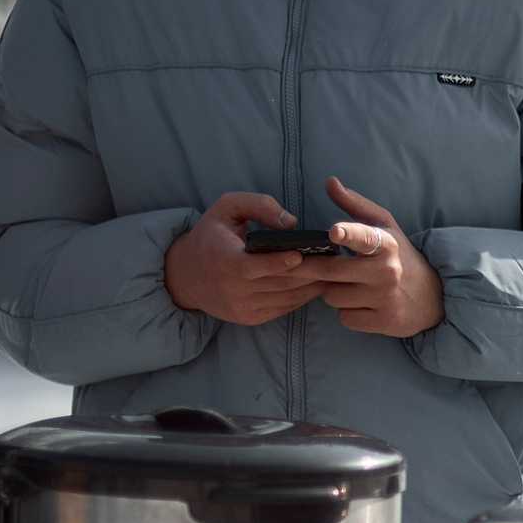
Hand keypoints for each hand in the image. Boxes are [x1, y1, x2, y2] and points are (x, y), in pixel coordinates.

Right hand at [163, 191, 327, 325]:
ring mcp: (241, 306)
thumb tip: (290, 222)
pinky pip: (283, 307)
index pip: (252, 267)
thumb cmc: (212, 235)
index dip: (277, 263)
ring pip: (285, 297)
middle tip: (335, 262)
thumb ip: (257, 205)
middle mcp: (231, 288)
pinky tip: (319, 283)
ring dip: (312, 286)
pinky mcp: (250, 317)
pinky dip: (303, 296)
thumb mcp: (226, 208)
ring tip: (334, 272)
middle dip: (309, 273)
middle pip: (277, 283)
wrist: (187, 275)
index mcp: (222, 260)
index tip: (300, 255)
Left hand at [314, 176, 445, 337]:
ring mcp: (386, 298)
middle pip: (329, 271)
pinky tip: (362, 305)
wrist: (434, 296)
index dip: (347, 232)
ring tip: (351, 287)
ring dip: (335, 292)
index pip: (364, 236)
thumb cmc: (400, 256)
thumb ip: (355, 205)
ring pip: (332, 296)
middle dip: (312, 268)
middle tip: (307, 264)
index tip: (334, 231)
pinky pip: (344, 317)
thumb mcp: (385, 227)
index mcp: (386, 243)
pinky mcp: (385, 321)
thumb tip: (330, 181)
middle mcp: (387, 271)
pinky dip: (348, 312)